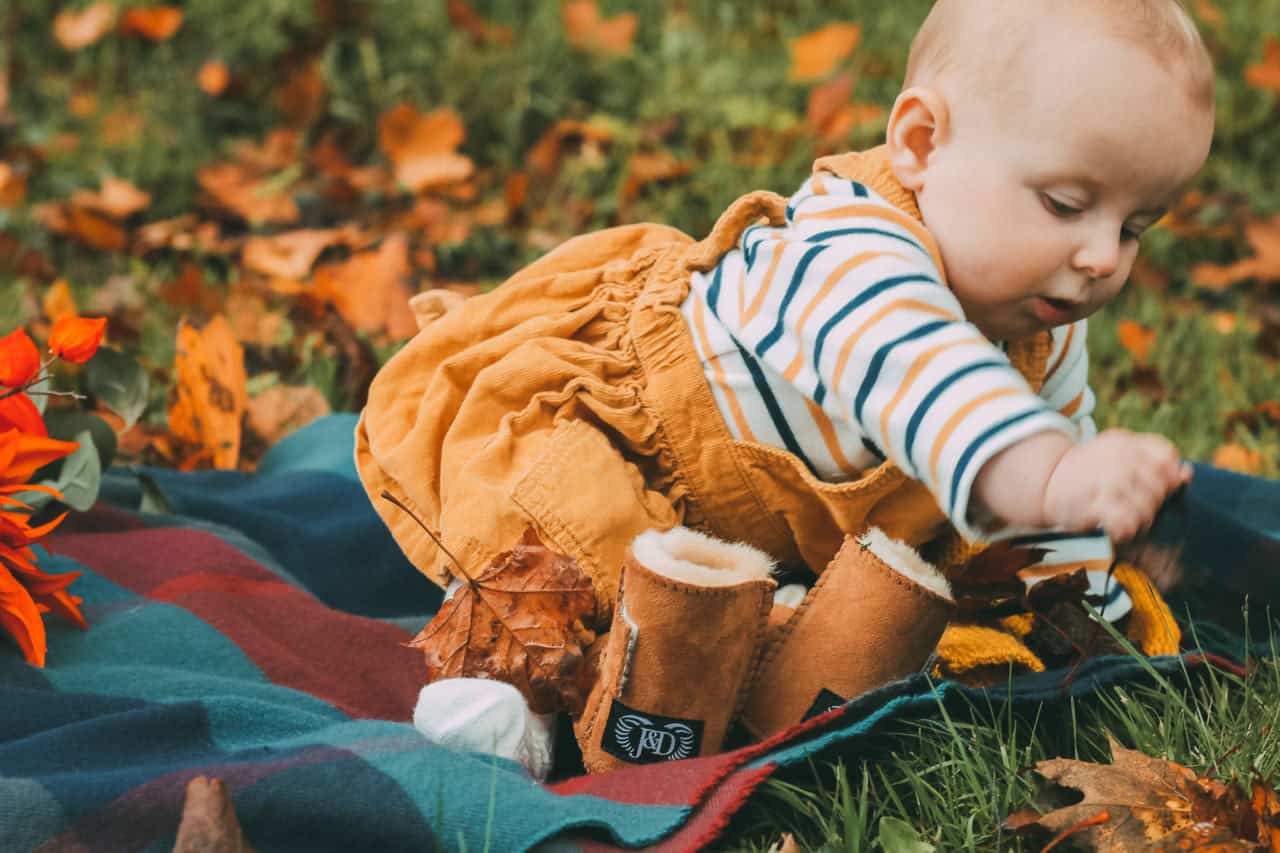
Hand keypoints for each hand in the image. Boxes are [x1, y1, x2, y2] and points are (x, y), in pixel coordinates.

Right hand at [1042, 428, 1190, 541]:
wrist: (1045, 482)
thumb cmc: (1087, 472)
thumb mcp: (1118, 456)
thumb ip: (1154, 462)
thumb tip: (1186, 474)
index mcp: (1126, 442)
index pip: (1166, 459)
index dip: (1165, 477)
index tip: (1149, 485)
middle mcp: (1120, 458)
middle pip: (1160, 488)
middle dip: (1151, 502)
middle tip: (1129, 505)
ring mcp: (1108, 480)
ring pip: (1147, 509)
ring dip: (1137, 520)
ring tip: (1119, 516)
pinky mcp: (1095, 503)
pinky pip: (1127, 523)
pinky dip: (1124, 530)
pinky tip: (1114, 527)